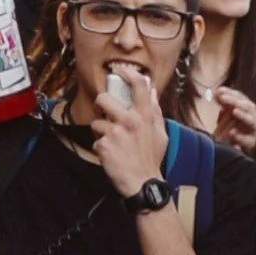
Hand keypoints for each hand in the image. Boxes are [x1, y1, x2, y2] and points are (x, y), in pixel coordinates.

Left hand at [84, 59, 168, 201]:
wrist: (143, 183)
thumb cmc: (151, 158)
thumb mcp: (160, 132)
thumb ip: (154, 111)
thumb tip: (152, 91)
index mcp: (145, 115)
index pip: (138, 85)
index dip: (128, 73)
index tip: (120, 71)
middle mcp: (130, 121)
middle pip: (103, 99)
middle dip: (100, 105)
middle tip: (102, 112)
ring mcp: (115, 133)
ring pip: (96, 123)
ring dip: (101, 133)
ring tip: (112, 143)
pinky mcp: (104, 147)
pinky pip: (96, 142)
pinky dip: (101, 149)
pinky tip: (111, 156)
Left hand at [204, 83, 255, 154]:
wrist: (246, 141)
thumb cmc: (236, 124)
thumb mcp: (228, 113)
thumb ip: (223, 104)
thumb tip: (217, 94)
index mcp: (246, 106)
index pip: (239, 96)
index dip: (229, 92)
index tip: (219, 90)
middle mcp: (252, 115)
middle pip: (246, 106)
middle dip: (234, 101)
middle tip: (223, 98)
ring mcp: (253, 128)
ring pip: (250, 120)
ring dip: (242, 115)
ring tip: (234, 111)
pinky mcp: (251, 141)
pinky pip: (247, 140)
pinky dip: (240, 137)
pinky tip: (232, 134)